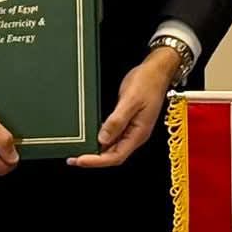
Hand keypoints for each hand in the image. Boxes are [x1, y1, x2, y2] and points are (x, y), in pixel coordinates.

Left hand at [69, 46, 181, 168]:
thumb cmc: (148, 82)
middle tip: (74, 158)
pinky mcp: (128, 121)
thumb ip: (117, 121)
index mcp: (139, 133)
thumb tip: (102, 139)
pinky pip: (113, 135)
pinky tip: (91, 136)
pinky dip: (101, 138)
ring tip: (78, 149)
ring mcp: (132, 128)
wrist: (157, 70)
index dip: (97, 161)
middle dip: (93, 159)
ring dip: (96, 150)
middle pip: (113, 155)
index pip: (116, 156)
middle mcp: (135, 134)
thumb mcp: (130, 100)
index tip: (80, 160)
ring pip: (112, 146)